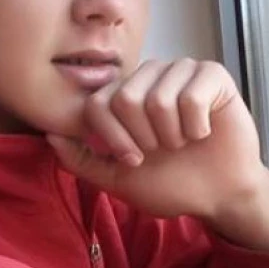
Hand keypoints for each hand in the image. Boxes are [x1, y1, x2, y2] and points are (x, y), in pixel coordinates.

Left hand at [47, 59, 268, 251]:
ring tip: (184, 141)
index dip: (114, 140)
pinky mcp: (212, 76)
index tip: (135, 160)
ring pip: (159, 98)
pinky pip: (191, 96)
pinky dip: (196, 126)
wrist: (218, 195)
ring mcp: (181, 72)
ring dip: (172, 135)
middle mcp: (150, 77)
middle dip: (144, 139)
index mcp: (125, 95)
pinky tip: (203, 132)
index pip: (97, 104)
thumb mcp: (118, 180)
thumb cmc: (172, 184)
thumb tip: (50, 135)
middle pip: (126, 99)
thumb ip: (81, 160)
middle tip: (164, 149)